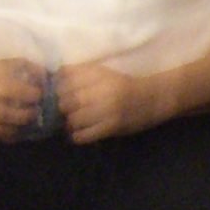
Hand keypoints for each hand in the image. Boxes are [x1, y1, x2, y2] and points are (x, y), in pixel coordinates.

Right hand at [0, 53, 45, 140]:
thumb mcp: (8, 63)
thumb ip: (29, 67)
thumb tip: (46, 75)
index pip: (19, 93)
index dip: (34, 94)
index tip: (43, 93)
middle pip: (10, 115)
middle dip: (27, 114)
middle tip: (38, 111)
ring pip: (0, 129)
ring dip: (18, 129)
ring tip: (31, 124)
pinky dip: (8, 136)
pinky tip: (19, 133)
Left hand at [58, 62, 172, 142]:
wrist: (155, 99)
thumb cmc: (125, 85)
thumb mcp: (104, 73)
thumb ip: (80, 74)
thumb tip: (54, 78)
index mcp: (99, 74)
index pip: (64, 79)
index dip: (58, 88)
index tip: (62, 93)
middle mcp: (102, 90)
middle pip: (65, 101)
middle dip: (63, 107)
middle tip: (67, 111)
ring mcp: (107, 110)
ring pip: (72, 119)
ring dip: (70, 123)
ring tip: (75, 122)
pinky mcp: (111, 127)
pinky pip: (84, 135)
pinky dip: (78, 136)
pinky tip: (81, 133)